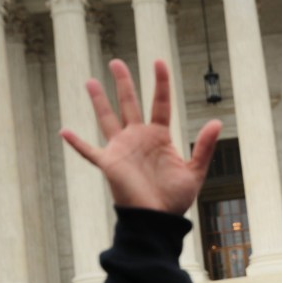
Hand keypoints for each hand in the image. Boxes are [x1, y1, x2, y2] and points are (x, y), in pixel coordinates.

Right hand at [61, 59, 221, 213]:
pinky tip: (64, 131)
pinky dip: (77, 143)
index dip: (160, 82)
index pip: (160, 103)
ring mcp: (122, 149)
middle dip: (123, 82)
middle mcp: (138, 138)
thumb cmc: (175, 199)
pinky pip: (89, 151)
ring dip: (99, 100)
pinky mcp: (109, 164)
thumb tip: (217, 122)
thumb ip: (205, 147)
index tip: (158, 62)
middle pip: (129, 103)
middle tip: (116, 62)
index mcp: (159, 137)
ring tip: (89, 81)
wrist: (157, 220)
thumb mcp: (195, 171)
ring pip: (107, 118)